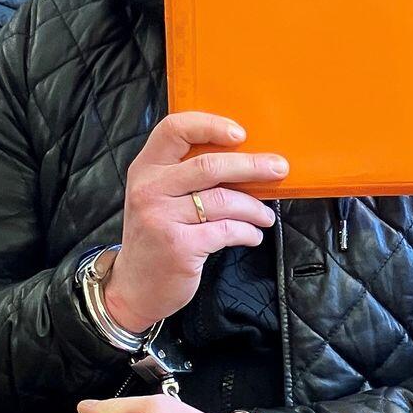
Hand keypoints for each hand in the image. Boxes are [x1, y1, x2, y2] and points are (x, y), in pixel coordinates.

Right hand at [102, 112, 287, 332]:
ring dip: (254, 207)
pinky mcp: (180, 247)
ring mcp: (162, 218)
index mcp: (146, 168)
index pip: (174, 129)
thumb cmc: (155, 236)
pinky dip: (247, 232)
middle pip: (208, 165)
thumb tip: (242, 158)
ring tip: (266, 216)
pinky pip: (227, 230)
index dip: (210, 125)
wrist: (134, 287)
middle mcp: (150, 189)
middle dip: (251, 165)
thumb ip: (184, 174)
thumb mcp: (156, 196)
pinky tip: (252, 235)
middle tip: (279, 168)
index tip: (240, 133)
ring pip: (224, 200)